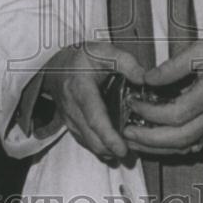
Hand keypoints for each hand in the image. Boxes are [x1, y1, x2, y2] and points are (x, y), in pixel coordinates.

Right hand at [40, 42, 144, 160]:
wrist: (57, 65)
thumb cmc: (83, 58)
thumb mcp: (104, 51)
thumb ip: (127, 63)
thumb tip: (146, 79)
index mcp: (80, 88)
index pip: (94, 117)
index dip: (108, 135)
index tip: (122, 149)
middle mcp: (72, 108)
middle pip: (92, 138)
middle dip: (112, 149)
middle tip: (134, 151)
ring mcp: (70, 119)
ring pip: (89, 144)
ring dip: (108, 150)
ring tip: (129, 148)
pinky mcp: (71, 126)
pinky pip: (87, 142)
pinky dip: (102, 148)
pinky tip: (116, 145)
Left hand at [123, 37, 202, 155]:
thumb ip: (174, 66)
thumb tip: (147, 78)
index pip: (174, 115)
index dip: (148, 112)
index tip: (131, 102)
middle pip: (177, 139)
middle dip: (147, 139)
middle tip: (125, 132)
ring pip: (185, 147)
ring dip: (157, 148)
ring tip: (134, 141)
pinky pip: (194, 144)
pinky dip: (172, 147)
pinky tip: (157, 141)